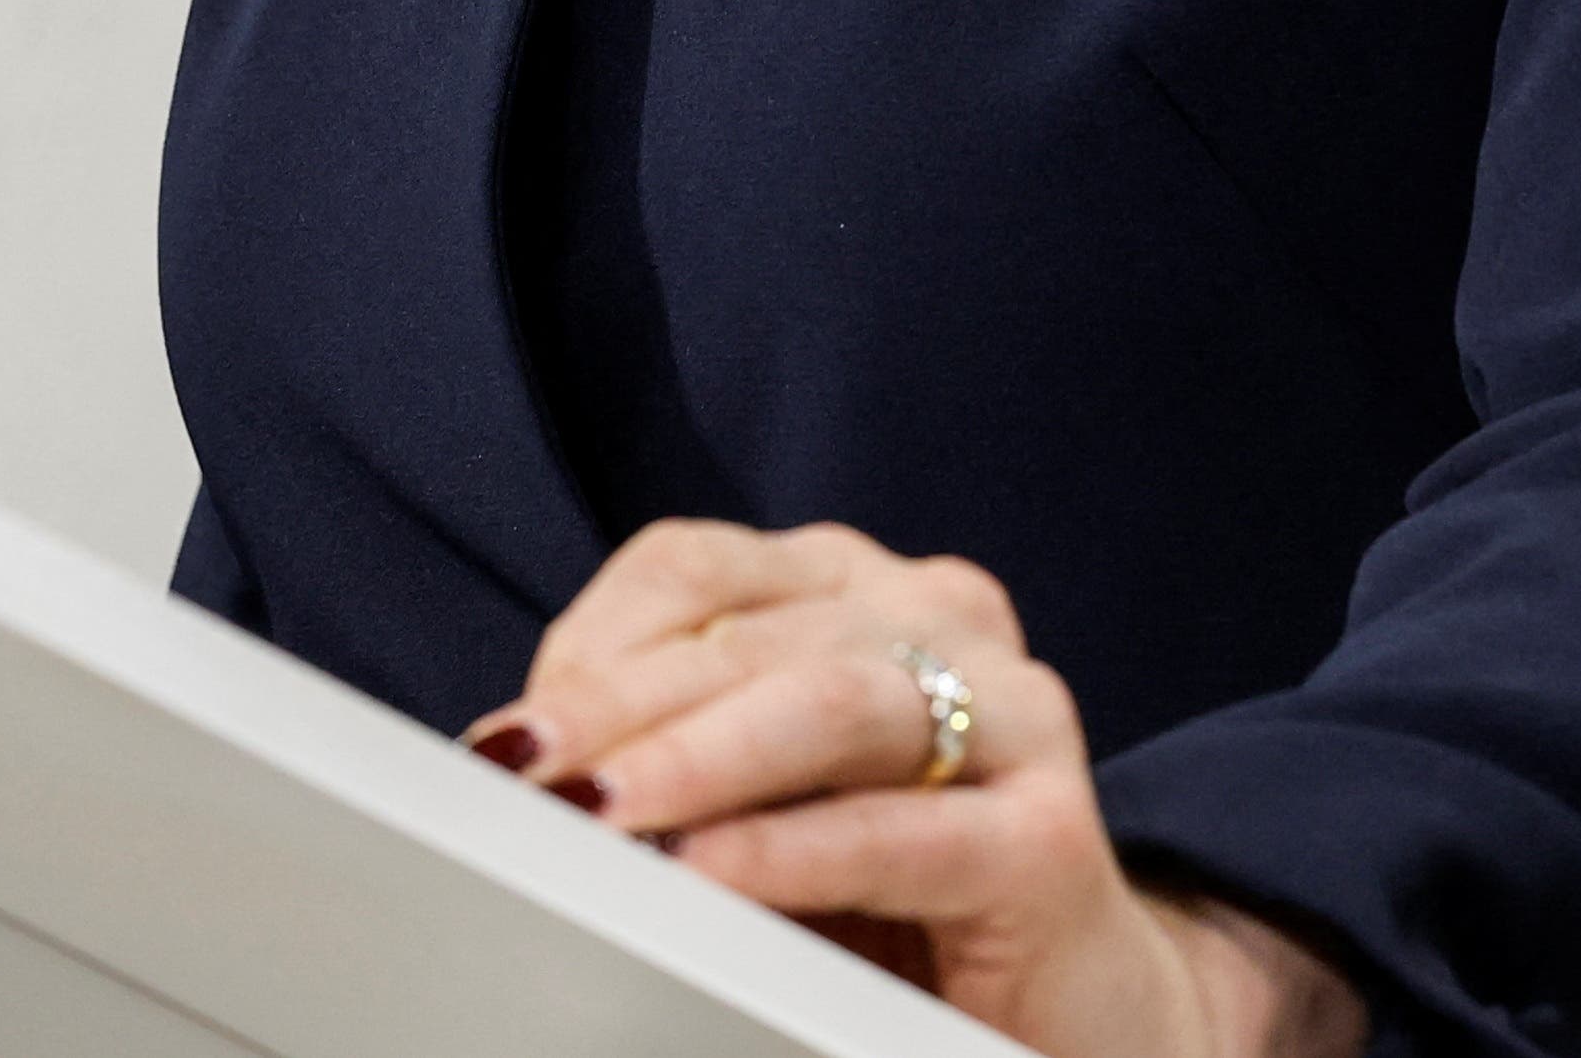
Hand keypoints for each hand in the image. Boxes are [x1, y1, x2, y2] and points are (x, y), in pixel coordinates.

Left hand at [476, 519, 1366, 1057]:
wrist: (1075, 1012)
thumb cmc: (884, 899)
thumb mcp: (751, 804)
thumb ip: (661, 760)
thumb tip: (513, 767)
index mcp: (852, 587)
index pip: (692, 568)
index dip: (590, 643)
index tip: (505, 736)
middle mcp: (941, 616)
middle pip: (748, 636)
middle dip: (617, 709)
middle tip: (520, 776)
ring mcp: (1014, 714)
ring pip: (828, 703)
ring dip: (694, 760)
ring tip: (600, 815)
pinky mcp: (1054, 839)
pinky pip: (904, 832)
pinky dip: (795, 851)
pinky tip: (713, 876)